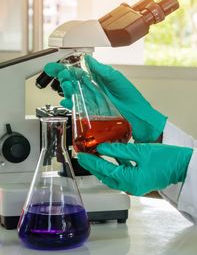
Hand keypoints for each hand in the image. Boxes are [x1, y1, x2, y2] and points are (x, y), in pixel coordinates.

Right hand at [45, 55, 166, 141]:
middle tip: (61, 77)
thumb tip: (88, 59)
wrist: (139, 117)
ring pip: (73, 94)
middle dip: (63, 78)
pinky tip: (67, 102)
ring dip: (66, 90)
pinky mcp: (91, 113)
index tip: (53, 67)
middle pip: (72, 82)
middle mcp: (92, 90)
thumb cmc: (131, 97)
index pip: (77, 72)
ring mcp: (90, 101)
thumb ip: (101, 70)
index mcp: (97, 79)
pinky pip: (77, 108)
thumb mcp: (116, 79)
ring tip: (65, 87)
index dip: (65, 69)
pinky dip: (70, 105)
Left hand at [77, 142, 192, 195]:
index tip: (81, 155)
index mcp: (131, 181)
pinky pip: (122, 174)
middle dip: (94, 166)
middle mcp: (132, 187)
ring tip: (93, 155)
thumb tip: (102, 148)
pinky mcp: (139, 181)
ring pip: (113, 176)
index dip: (92, 162)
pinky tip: (111, 156)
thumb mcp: (140, 151)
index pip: (105, 171)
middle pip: (106, 176)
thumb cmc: (167, 159)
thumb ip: (119, 151)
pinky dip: (115, 166)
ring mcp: (136, 185)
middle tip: (83, 156)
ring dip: (103, 166)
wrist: (184, 166)